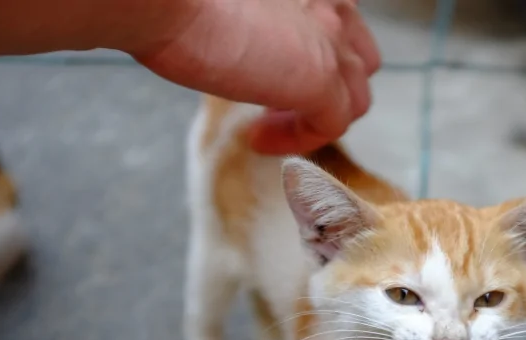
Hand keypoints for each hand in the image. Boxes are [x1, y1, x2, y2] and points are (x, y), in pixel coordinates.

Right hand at [130, 0, 380, 154]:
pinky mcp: (321, 82)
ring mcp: (333, 45)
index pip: (341, 27)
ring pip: (354, 99)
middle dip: (328, 88)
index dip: (316, 55)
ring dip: (315, 118)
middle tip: (278, 103)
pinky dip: (300, 140)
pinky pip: (331, 127)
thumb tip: (249, 51)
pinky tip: (261, 140)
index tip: (275, 74)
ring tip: (269, 125)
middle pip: (359, 63)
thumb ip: (260, 23)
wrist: (166, 0)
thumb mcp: (235, 6)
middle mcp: (335, 6)